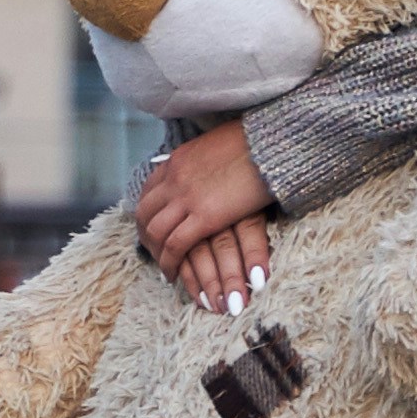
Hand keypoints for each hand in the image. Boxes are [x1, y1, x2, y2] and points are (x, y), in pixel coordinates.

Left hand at [134, 127, 275, 312]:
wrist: (271, 142)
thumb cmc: (255, 141)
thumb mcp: (218, 145)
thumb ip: (206, 160)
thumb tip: (208, 168)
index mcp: (178, 160)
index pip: (150, 190)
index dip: (149, 212)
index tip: (153, 226)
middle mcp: (174, 178)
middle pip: (145, 213)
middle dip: (146, 236)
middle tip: (154, 252)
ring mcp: (186, 197)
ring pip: (156, 232)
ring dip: (156, 253)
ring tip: (164, 269)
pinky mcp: (204, 216)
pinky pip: (176, 246)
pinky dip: (170, 263)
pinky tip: (173, 276)